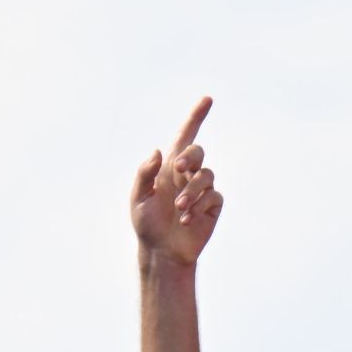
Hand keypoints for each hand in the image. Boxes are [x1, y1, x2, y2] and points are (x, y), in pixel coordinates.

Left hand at [128, 97, 222, 266]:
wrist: (161, 252)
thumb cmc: (147, 224)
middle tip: (178, 168)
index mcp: (169, 167)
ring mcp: (202, 190)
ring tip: (179, 207)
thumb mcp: (138, 198)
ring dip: (192, 190)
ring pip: (206, 175)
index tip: (207, 100)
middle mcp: (187, 175)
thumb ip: (145, 173)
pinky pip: (213, 196)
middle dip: (190, 156)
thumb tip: (158, 151)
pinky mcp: (212, 206)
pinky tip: (185, 219)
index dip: (196, 117)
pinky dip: (198, 206)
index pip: (185, 137)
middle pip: (198, 152)